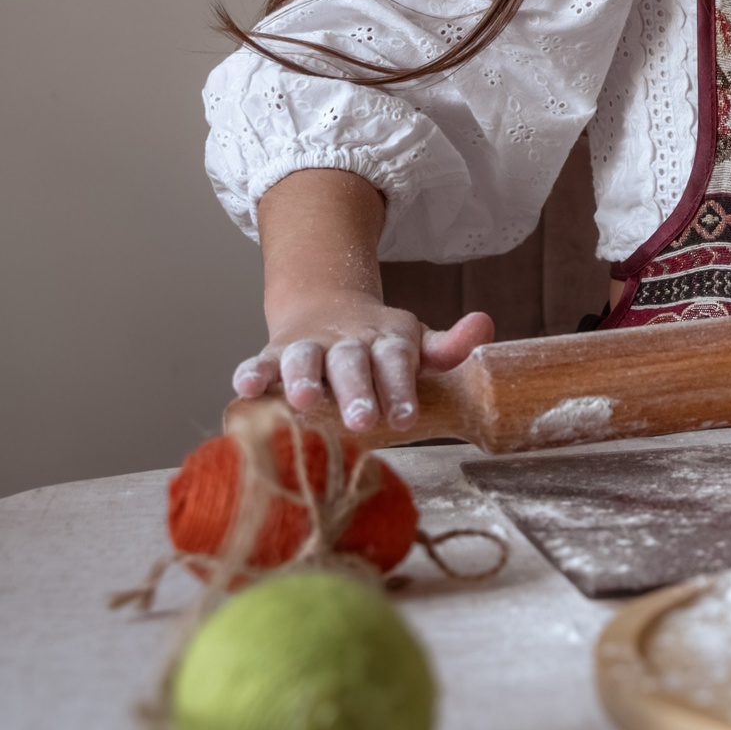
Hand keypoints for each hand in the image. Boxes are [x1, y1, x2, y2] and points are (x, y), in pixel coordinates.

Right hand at [232, 295, 493, 434]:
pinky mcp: (274, 355)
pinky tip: (245, 387)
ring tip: (306, 401)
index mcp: (386, 338)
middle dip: (357, 390)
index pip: (397, 360)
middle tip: (363, 420)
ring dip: (304, 378)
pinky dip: (251, 372)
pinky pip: (261, 361)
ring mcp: (309, 346)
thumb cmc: (379, 346)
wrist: (326, 309)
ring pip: (304, 358)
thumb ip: (447, 346)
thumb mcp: (415, 343)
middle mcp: (346, 341)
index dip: (400, 387)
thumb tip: (485, 324)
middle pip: (352, 361)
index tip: (405, 416)